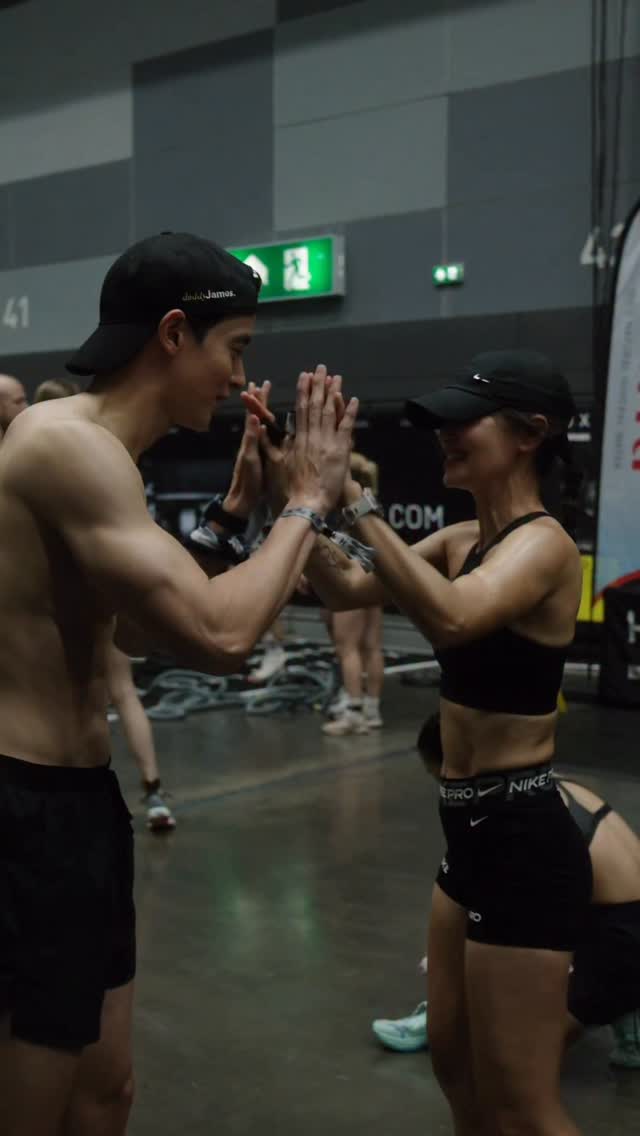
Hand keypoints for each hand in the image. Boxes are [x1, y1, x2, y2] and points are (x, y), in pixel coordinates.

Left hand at [224, 381, 273, 517]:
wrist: (243, 501)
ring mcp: (255, 449)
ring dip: (262, 410)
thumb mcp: (250, 459)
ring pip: (259, 424)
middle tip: (262, 385)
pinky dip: (266, 425)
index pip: (254, 414)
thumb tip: (253, 416)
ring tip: (264, 399)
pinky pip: (264, 435)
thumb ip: (251, 438)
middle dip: (260, 400)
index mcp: (250, 440)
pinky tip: (268, 426)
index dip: (258, 400)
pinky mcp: (259, 457)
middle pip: (255, 415)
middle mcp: (251, 441)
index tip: (261, 384)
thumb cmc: (248, 481)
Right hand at [286, 364, 357, 515]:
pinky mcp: (339, 451)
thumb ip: (277, 446)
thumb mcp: (280, 464)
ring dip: (333, 393)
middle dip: (318, 385)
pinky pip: (345, 427)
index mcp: (298, 439)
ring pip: (330, 412)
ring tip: (336, 377)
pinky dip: (349, 413)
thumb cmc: (293, 488)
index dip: (303, 391)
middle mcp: (311, 436)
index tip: (304, 377)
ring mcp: (325, 442)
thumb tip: (271, 433)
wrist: (306, 502)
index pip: (301, 409)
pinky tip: (353, 399)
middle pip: (315, 406)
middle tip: (321, 368)